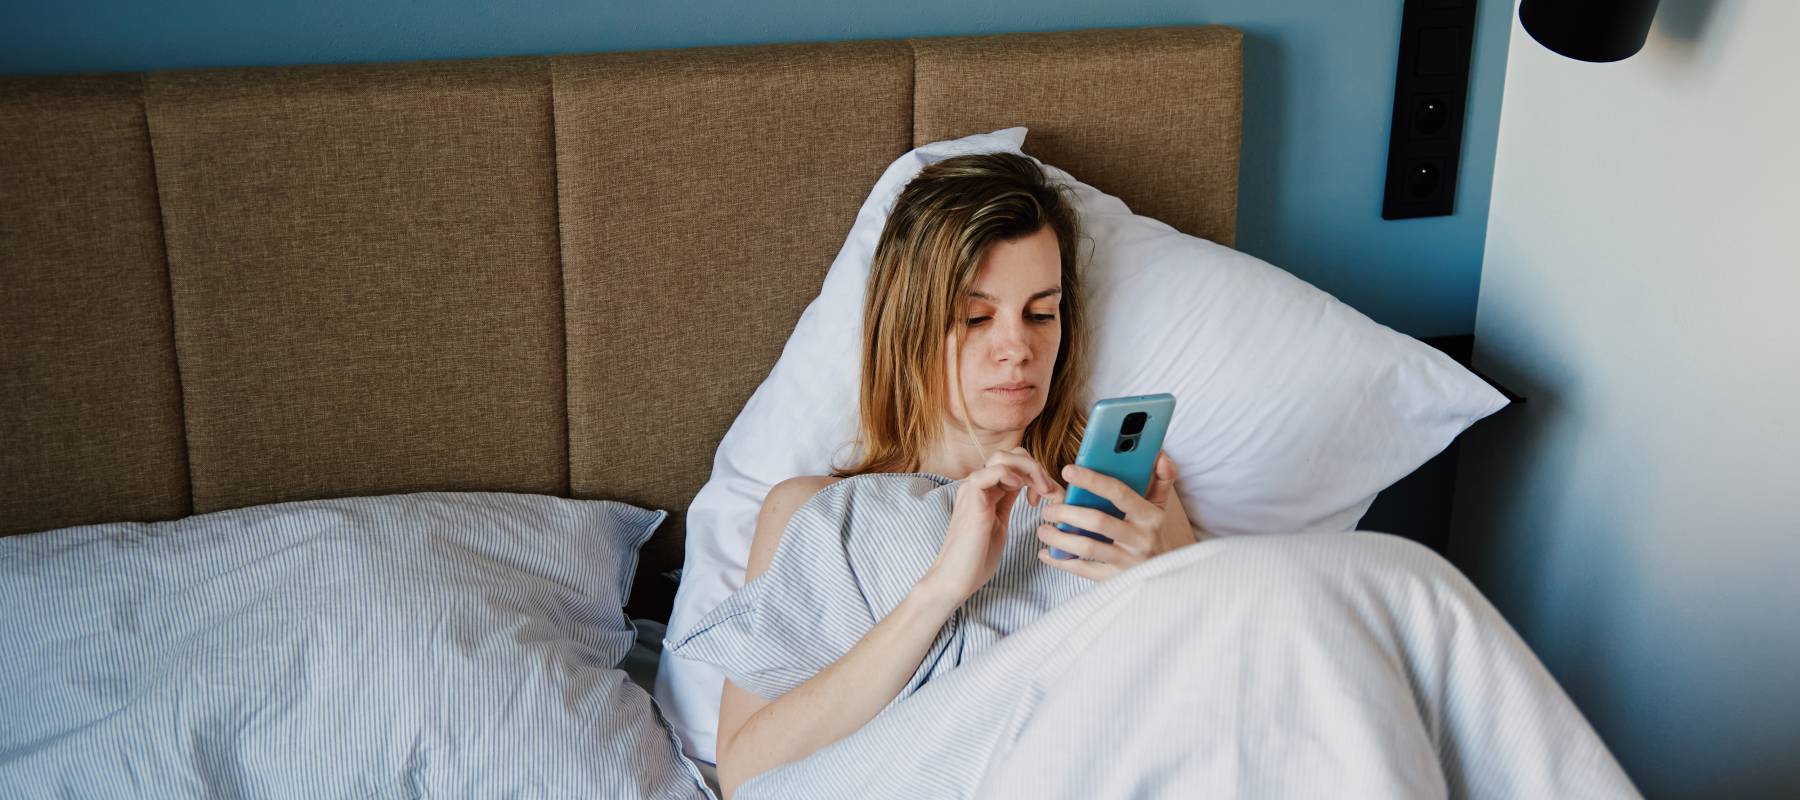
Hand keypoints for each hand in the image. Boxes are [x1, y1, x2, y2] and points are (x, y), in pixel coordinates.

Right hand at [921, 447, 1065, 603]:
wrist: (955, 579)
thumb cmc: (977, 557)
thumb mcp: (999, 523)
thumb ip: (1007, 501)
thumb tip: (1027, 486)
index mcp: (985, 489)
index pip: (1014, 462)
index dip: (1036, 474)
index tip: (1046, 497)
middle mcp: (977, 484)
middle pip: (1011, 455)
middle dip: (1037, 469)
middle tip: (1049, 493)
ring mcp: (973, 489)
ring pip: (1003, 458)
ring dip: (1031, 471)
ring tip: (1042, 493)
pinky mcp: (972, 500)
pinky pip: (991, 472)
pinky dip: (1011, 475)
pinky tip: (1021, 492)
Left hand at [1036, 450, 1197, 579]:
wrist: (1168, 574)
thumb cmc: (1155, 533)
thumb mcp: (1161, 507)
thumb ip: (1161, 479)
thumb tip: (1161, 455)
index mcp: (1149, 516)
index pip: (1119, 493)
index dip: (1092, 480)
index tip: (1067, 470)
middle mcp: (1140, 539)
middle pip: (1098, 522)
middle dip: (1068, 513)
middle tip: (1047, 509)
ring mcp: (1128, 561)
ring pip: (1088, 548)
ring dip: (1060, 539)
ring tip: (1043, 530)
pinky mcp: (1116, 579)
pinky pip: (1084, 571)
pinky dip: (1062, 563)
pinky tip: (1046, 554)